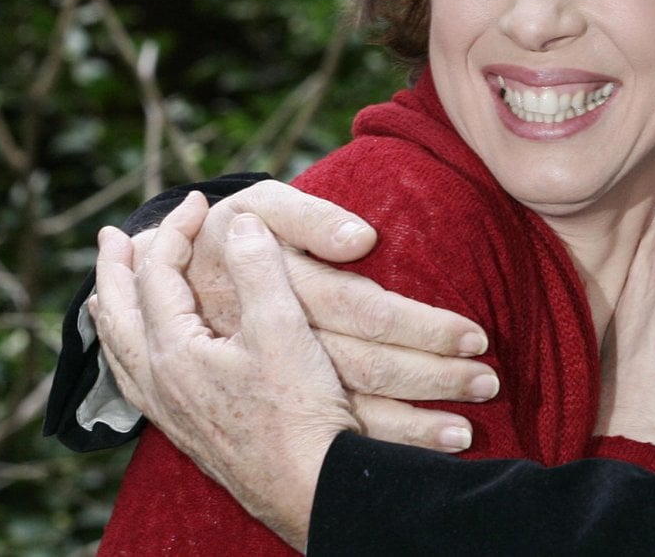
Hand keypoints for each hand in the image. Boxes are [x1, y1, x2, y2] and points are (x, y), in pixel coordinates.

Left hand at [92, 201, 354, 548]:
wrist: (311, 490)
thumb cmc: (299, 412)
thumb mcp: (283, 328)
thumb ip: (258, 269)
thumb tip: (240, 223)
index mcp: (174, 351)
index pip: (156, 274)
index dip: (174, 230)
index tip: (199, 201)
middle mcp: (159, 382)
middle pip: (117, 314)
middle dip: (112, 270)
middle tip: (111, 238)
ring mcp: (170, 412)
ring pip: (120, 353)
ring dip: (112, 313)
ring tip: (105, 296)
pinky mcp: (187, 433)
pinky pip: (135, 382)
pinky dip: (128, 353)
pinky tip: (142, 359)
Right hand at [127, 182, 496, 451]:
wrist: (166, 289)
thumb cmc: (229, 231)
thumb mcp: (258, 206)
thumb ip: (306, 216)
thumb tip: (362, 240)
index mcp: (276, 290)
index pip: (362, 311)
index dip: (420, 325)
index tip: (475, 336)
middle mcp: (273, 344)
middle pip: (365, 368)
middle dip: (431, 378)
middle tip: (488, 382)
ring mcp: (270, 383)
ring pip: (349, 411)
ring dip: (412, 427)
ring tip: (466, 432)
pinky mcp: (273, 404)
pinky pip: (332, 432)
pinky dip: (385, 444)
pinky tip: (426, 449)